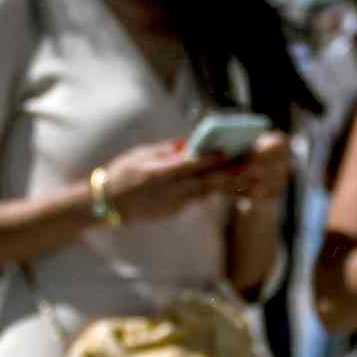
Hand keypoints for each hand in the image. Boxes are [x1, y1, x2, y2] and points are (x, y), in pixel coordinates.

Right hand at [84, 134, 235, 219]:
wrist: (105, 204)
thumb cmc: (121, 173)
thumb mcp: (141, 154)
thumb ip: (167, 150)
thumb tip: (190, 144)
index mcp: (158, 173)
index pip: (190, 165)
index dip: (212, 159)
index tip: (230, 150)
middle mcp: (168, 190)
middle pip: (205, 181)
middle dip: (229, 173)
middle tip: (250, 164)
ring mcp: (172, 204)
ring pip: (205, 192)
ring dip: (226, 184)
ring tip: (248, 174)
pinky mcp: (173, 211)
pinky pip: (196, 199)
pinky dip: (212, 191)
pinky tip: (229, 185)